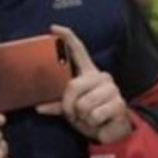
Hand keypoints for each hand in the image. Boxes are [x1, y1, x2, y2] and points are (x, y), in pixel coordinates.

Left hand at [36, 25, 132, 143]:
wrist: (112, 130)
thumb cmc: (89, 115)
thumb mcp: (71, 109)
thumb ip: (57, 105)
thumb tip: (38, 107)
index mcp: (89, 73)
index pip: (79, 51)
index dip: (67, 38)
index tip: (53, 28)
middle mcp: (101, 76)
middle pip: (73, 85)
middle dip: (69, 105)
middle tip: (75, 113)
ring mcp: (112, 88)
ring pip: (83, 104)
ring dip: (82, 117)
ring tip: (89, 117)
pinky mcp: (119, 103)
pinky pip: (94, 115)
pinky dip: (92, 123)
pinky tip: (99, 121)